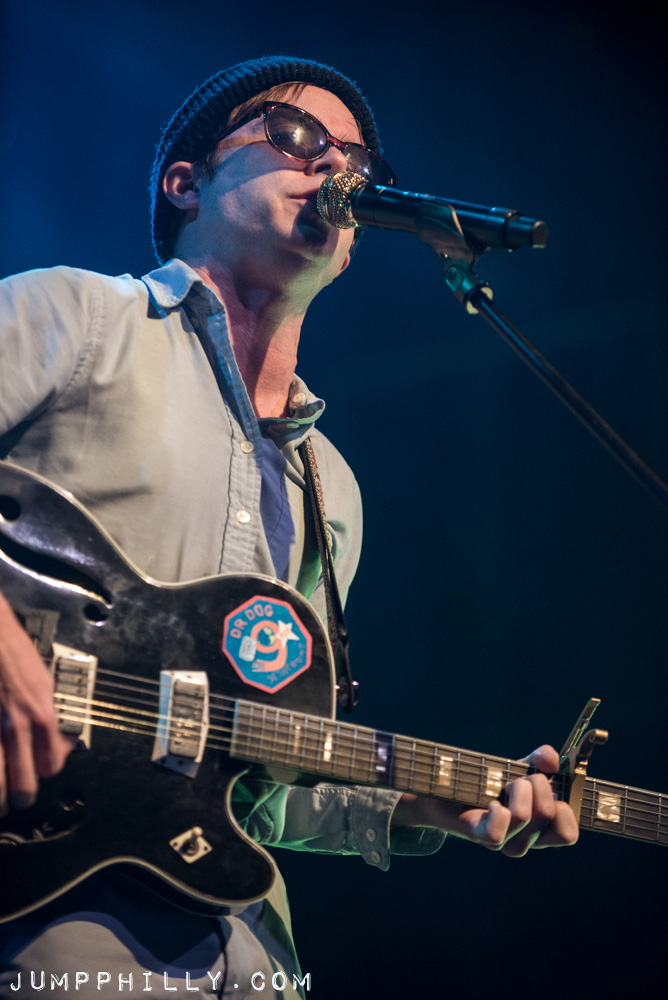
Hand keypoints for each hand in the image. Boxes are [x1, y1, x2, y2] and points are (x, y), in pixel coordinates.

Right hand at [0, 591, 70, 816]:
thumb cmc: (13, 650)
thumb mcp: (45, 678)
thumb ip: (52, 711)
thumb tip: (61, 738)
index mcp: (43, 713)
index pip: (53, 763)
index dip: (49, 769)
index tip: (44, 768)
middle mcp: (18, 726)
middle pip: (24, 783)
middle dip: (23, 794)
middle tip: (19, 798)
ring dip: (1, 795)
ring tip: (2, 802)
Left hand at [392, 745, 578, 856]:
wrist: (448, 784)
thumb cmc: (491, 779)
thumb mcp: (522, 767)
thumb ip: (541, 760)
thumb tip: (551, 760)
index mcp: (540, 830)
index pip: (568, 835)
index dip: (565, 809)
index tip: (552, 790)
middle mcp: (524, 841)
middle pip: (547, 812)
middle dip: (536, 783)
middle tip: (518, 779)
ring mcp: (502, 841)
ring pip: (523, 815)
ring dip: (514, 788)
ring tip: (502, 785)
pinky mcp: (478, 835)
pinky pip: (497, 833)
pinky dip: (497, 810)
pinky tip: (490, 802)